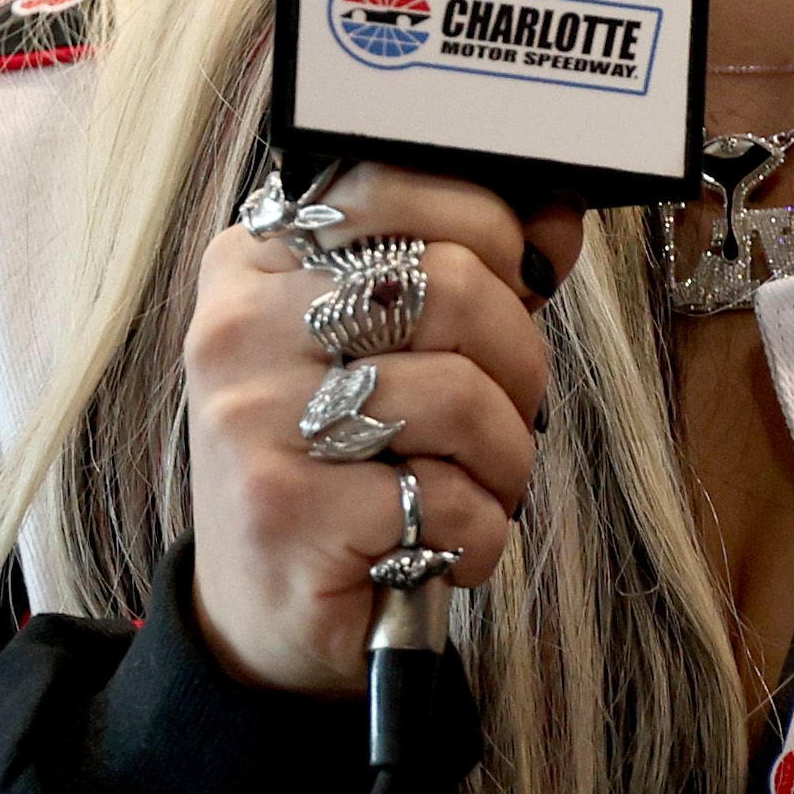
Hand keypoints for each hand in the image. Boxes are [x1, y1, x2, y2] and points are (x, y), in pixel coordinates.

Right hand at [184, 162, 588, 696]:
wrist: (264, 610)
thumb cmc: (343, 465)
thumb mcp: (390, 353)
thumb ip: (468, 271)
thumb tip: (556, 216)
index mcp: (255, 264)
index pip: (389, 184)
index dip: (485, 229)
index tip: (513, 279)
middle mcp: (238, 328)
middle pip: (447, 284)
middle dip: (518, 360)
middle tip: (509, 412)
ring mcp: (252, 419)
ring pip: (460, 395)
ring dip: (506, 461)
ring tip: (476, 490)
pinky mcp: (284, 511)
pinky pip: (449, 500)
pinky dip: (478, 535)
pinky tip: (438, 549)